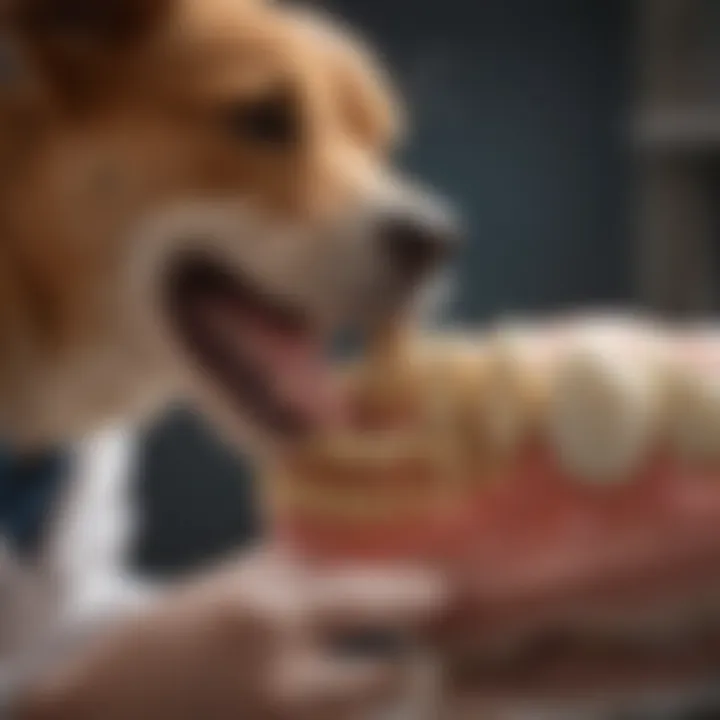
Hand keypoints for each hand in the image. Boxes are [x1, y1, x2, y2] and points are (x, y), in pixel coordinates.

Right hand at [17, 548, 446, 719]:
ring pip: (362, 717)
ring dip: (376, 699)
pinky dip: (338, 719)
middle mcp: (285, 678)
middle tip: (421, 651)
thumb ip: (295, 565)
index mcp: (272, 614)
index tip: (444, 592)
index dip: (419, 596)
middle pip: (388, 682)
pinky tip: (331, 699)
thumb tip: (350, 547)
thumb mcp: (233, 581)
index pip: (373, 601)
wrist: (106, 709)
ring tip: (385, 674)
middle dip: (411, 668)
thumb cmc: (170, 632)